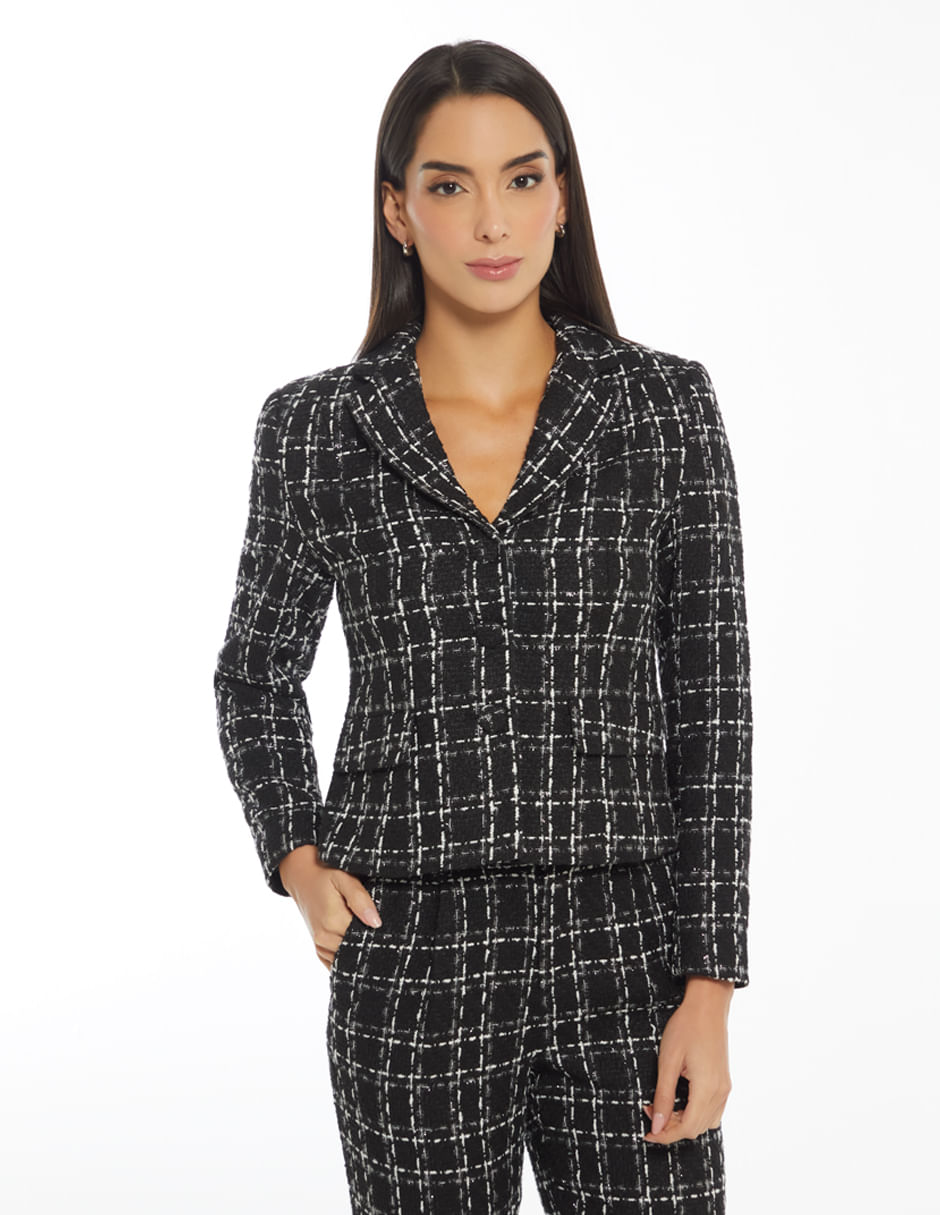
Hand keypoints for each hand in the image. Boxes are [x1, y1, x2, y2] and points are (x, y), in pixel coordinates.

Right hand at [278, 845, 381, 969]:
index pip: (364, 938)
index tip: (387, 927)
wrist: (302, 878)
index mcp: (332, 922)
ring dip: (358, 949)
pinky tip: (355, 943)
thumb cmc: (325, 875)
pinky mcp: (319, 949)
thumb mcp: (344, 879)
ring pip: (347, 958)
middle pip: (356, 950)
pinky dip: (347, 956)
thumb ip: (360, 900)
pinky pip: (336, 962)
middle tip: (379, 928)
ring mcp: (320, 946)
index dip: (377, 933)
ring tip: (365, 931)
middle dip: (369, 941)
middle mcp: (324, 939)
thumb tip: (376, 923)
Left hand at [642, 976, 733, 1143]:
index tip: (647, 1132)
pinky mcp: (724, 1082)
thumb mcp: (668, 1061)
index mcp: (707, 1088)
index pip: (687, 1128)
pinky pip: (713, 1110)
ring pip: (707, 1122)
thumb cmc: (685, 1028)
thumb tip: (657, 1125)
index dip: (666, 1135)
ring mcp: (725, 1087)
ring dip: (684, 1122)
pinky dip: (696, 1114)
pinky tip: (681, 1102)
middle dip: (672, 1128)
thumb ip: (663, 1096)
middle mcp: (720, 1092)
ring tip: (664, 1107)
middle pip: (697, 1128)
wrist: (707, 1005)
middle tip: (650, 1112)